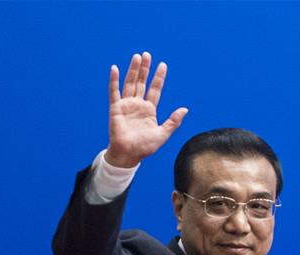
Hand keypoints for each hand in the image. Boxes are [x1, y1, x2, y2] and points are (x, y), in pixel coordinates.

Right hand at [105, 52, 187, 167]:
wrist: (129, 155)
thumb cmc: (145, 147)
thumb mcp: (163, 134)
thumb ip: (173, 121)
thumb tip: (185, 109)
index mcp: (149, 110)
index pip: (155, 89)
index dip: (158, 77)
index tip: (163, 65)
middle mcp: (138, 105)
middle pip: (142, 82)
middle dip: (145, 69)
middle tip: (148, 54)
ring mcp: (126, 105)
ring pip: (130, 83)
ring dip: (133, 70)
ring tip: (137, 57)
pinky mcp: (116, 108)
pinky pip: (114, 92)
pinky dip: (114, 80)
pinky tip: (115, 68)